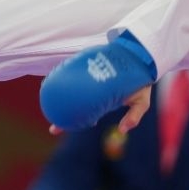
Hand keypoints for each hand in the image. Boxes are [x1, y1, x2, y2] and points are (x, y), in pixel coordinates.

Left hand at [39, 31, 158, 131]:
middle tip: (48, 121)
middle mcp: (92, 93)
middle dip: (58, 112)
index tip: (54, 129)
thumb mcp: (141, 101)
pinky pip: (73, 70)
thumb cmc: (140, 83)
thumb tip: (123, 130)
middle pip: (71, 103)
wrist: (143, 59)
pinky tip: (54, 75)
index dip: (67, 122)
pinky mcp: (89, 64)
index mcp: (99, 103)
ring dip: (58, 92)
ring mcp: (89, 79)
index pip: (80, 115)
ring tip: (46, 96)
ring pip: (70, 88)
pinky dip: (64, 73)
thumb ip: (134, 116)